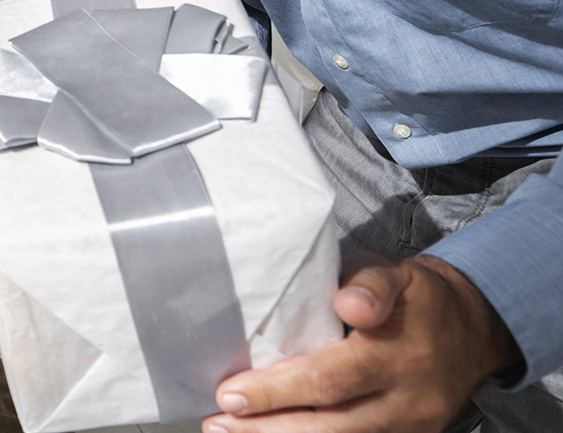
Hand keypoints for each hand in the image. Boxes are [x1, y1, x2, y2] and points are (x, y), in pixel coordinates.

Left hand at [203, 253, 516, 432]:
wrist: (474, 330)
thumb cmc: (415, 297)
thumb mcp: (395, 272)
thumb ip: (370, 283)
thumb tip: (349, 305)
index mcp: (400, 353)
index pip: (332, 380)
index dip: (278, 391)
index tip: (229, 394)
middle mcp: (408, 400)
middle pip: (332, 426)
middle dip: (268, 427)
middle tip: (215, 423)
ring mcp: (411, 427)